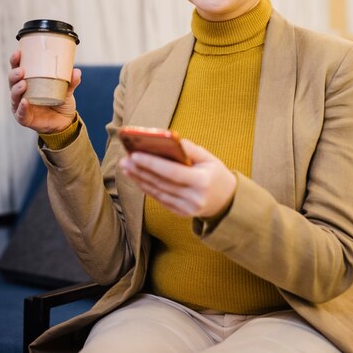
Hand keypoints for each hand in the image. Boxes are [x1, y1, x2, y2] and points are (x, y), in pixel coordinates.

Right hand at [9, 50, 80, 133]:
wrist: (65, 122)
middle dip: (14, 74)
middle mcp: (22, 93)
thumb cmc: (60, 102)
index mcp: (29, 82)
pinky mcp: (25, 118)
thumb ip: (71, 82)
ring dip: (16, 89)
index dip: (16, 61)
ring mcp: (21, 105)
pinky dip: (22, 107)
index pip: (18, 69)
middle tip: (21, 70)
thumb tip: (76, 71)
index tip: (18, 53)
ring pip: (14, 96)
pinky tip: (25, 102)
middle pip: (12, 81)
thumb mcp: (67, 90)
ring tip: (23, 84)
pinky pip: (21, 113)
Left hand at [119, 138, 236, 218]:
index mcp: (202, 181)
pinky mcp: (180, 213)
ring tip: (126, 167)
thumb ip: (190, 149)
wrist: (227, 201)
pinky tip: (137, 178)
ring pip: (157, 192)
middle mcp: (194, 197)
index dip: (152, 164)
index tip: (135, 155)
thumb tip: (170, 139)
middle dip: (141, 170)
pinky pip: (159, 199)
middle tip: (125, 159)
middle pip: (161, 183)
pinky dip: (147, 188)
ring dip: (139, 179)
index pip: (172, 172)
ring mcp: (186, 208)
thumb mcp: (209, 158)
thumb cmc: (216, 174)